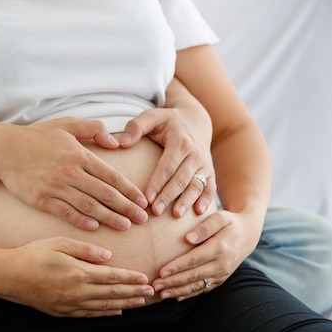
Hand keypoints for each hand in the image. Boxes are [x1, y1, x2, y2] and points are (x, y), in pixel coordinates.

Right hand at [0, 117, 147, 230]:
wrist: (4, 149)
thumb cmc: (36, 137)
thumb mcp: (67, 124)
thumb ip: (94, 129)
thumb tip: (116, 142)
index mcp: (80, 154)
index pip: (111, 175)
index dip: (129, 190)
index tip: (143, 201)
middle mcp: (70, 172)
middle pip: (105, 193)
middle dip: (126, 207)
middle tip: (142, 219)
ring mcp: (55, 187)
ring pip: (89, 206)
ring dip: (109, 217)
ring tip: (125, 226)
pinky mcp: (41, 199)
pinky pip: (65, 212)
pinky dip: (81, 221)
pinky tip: (95, 228)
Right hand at [0, 237, 153, 316]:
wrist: (10, 275)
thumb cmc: (34, 254)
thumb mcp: (59, 243)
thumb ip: (85, 249)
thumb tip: (108, 256)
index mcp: (79, 272)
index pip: (112, 276)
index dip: (131, 278)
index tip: (145, 278)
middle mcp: (77, 292)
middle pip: (113, 293)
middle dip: (134, 293)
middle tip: (151, 292)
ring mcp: (70, 305)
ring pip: (104, 306)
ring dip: (125, 304)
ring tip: (140, 302)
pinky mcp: (63, 312)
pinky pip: (90, 314)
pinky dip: (106, 313)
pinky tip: (116, 310)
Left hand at [118, 98, 215, 217]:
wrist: (195, 121)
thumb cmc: (167, 122)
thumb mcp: (152, 117)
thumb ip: (136, 127)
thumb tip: (121, 143)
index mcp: (180, 142)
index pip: (167, 166)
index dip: (157, 182)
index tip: (146, 197)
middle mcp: (195, 153)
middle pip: (181, 178)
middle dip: (169, 196)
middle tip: (155, 211)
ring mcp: (204, 164)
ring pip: (197, 185)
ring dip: (187, 201)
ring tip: (176, 215)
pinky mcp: (210, 172)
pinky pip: (210, 187)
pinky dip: (206, 200)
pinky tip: (198, 212)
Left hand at [151, 210, 257, 300]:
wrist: (248, 235)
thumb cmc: (230, 223)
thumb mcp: (220, 217)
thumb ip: (204, 227)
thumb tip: (188, 238)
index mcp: (220, 248)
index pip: (195, 259)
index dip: (177, 267)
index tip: (161, 271)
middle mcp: (222, 264)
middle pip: (194, 276)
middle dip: (173, 282)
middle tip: (155, 285)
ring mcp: (222, 274)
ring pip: (197, 286)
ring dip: (178, 291)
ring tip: (161, 294)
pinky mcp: (221, 280)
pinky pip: (203, 289)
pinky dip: (189, 294)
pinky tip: (176, 296)